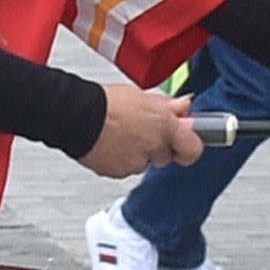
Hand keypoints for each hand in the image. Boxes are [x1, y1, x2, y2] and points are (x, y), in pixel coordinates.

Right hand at [80, 84, 203, 177]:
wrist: (75, 115)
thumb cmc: (105, 103)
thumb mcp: (142, 96)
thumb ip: (167, 106)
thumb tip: (184, 107)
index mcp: (165, 126)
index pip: (193, 149)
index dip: (187, 146)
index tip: (183, 142)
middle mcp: (154, 147)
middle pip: (165, 157)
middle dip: (156, 147)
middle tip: (141, 130)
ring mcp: (136, 162)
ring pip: (144, 163)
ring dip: (136, 153)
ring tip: (120, 134)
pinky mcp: (118, 172)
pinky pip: (125, 169)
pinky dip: (120, 159)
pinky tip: (110, 142)